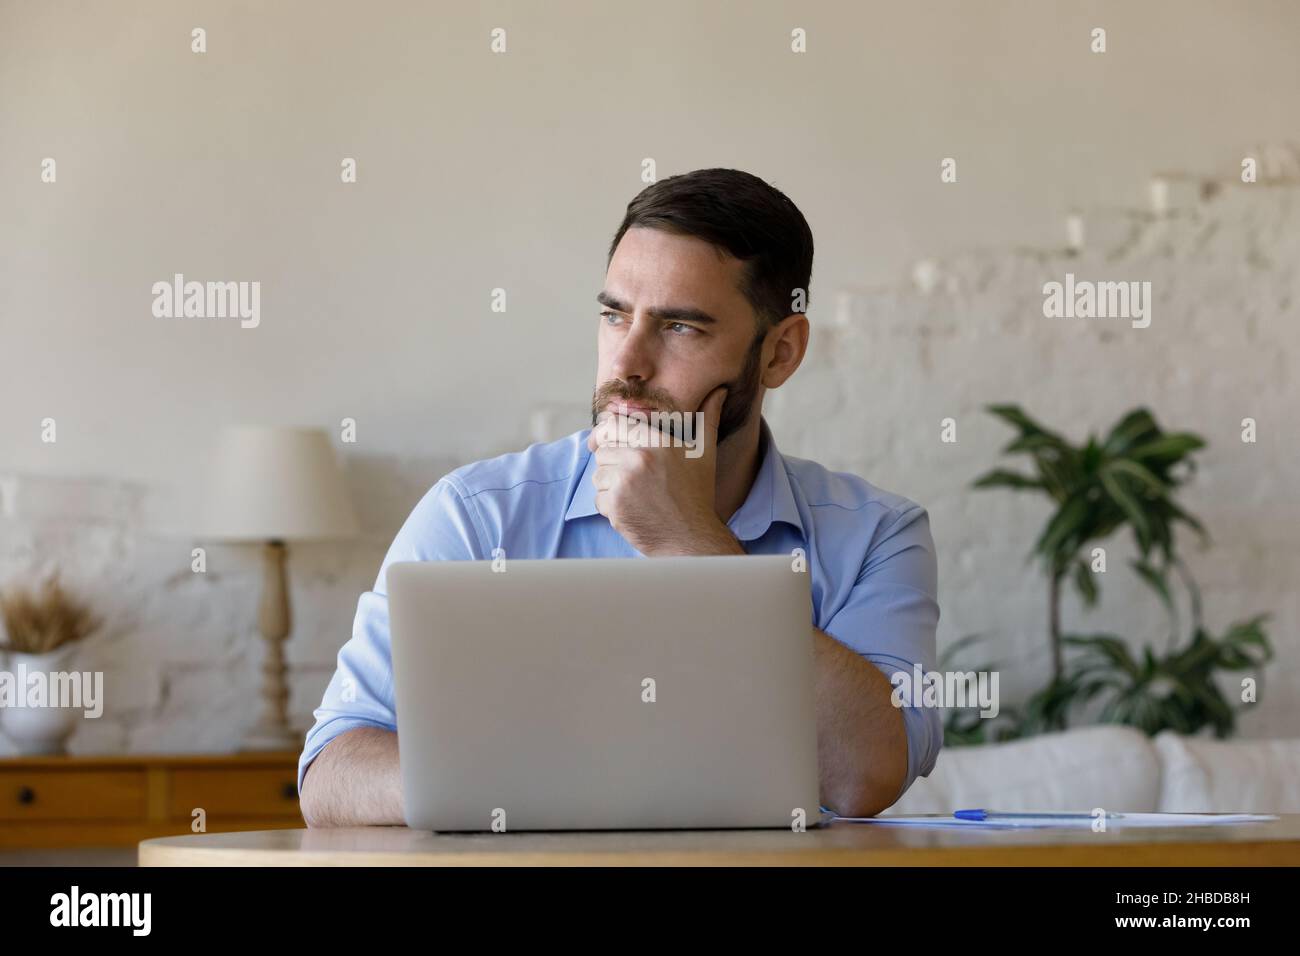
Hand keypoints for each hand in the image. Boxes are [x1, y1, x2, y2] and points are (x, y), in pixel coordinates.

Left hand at [586, 386, 743, 555]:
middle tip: (628, 478)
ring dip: (610, 486)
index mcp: (657, 440)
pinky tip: (632, 510)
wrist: (692, 537)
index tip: (600, 442)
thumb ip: (707, 418)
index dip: (603, 433)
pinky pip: (598, 499)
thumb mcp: (705, 452)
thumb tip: (718, 391)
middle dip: (611, 463)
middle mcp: (639, 456)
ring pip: (598, 474)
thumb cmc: (697, 494)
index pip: (614, 425)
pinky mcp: (615, 505)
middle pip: (602, 450)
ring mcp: (625, 481)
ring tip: (635, 495)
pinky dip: (610, 507)